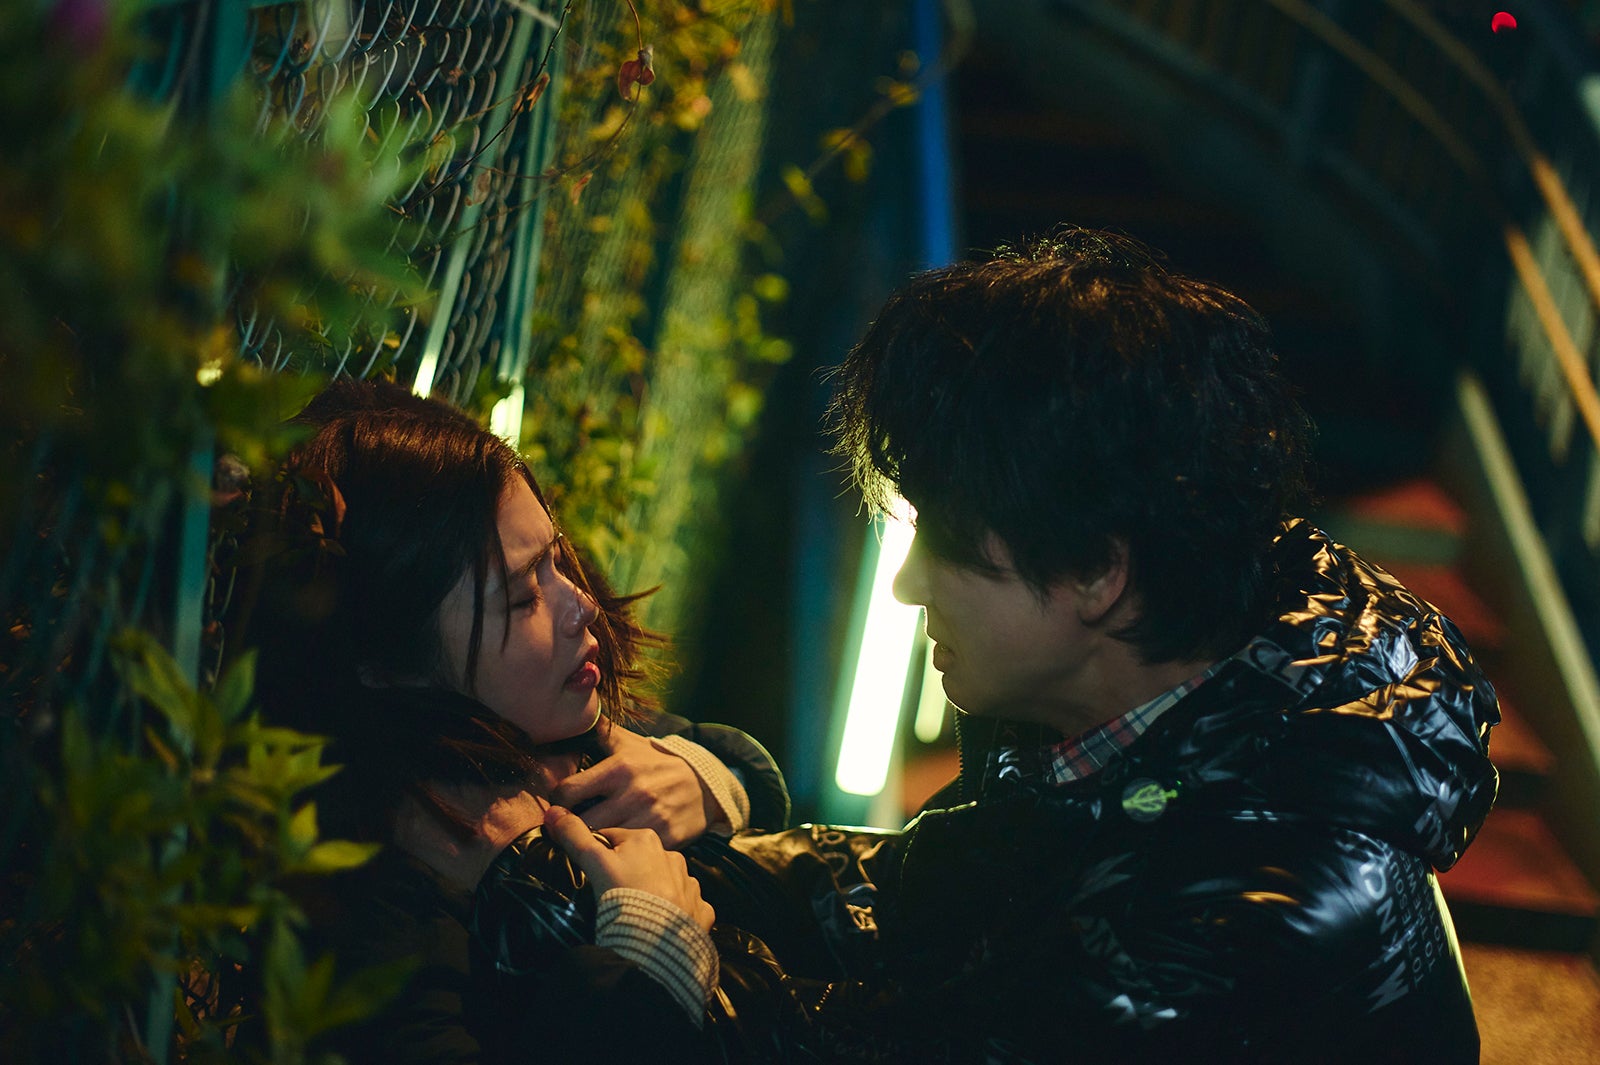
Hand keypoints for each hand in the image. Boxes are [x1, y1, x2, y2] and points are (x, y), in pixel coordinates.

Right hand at [541, 805, 714, 931]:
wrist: (656, 944)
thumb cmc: (622, 896)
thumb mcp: (593, 862)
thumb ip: (574, 836)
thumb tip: (552, 811)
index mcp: (647, 840)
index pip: (615, 839)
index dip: (599, 855)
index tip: (591, 873)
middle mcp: (673, 857)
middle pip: (641, 861)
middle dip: (626, 874)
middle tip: (610, 897)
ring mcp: (690, 885)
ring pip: (665, 882)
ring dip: (652, 893)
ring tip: (635, 913)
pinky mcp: (700, 911)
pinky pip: (685, 906)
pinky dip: (673, 913)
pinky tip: (661, 925)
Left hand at [550, 722, 711, 847]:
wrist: (706, 784)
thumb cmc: (659, 764)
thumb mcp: (632, 744)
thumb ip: (601, 731)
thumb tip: (577, 711)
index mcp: (619, 768)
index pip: (568, 791)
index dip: (557, 802)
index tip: (559, 806)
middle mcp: (633, 793)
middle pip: (581, 823)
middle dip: (572, 827)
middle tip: (571, 827)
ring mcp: (650, 818)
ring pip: (603, 841)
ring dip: (595, 841)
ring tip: (593, 838)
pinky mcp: (665, 838)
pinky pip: (630, 852)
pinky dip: (621, 851)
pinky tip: (619, 846)